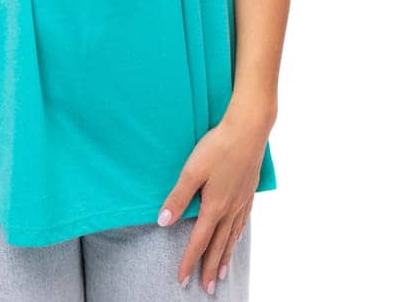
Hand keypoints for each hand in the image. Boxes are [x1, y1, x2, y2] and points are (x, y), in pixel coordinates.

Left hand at [158, 111, 271, 292]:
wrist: (250, 128)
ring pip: (233, 236)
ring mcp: (242, 200)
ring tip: (223, 273)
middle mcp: (230, 208)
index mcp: (215, 206)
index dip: (189, 262)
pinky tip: (238, 236)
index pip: (199, 241)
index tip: (182, 280)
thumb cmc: (219, 146)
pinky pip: (243, 221)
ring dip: (226, 256)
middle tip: (207, 288)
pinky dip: (238, 235)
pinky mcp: (249, 190)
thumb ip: (178, 197)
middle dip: (210, 268)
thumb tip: (163, 222)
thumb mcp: (192, 170)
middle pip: (219, 245)